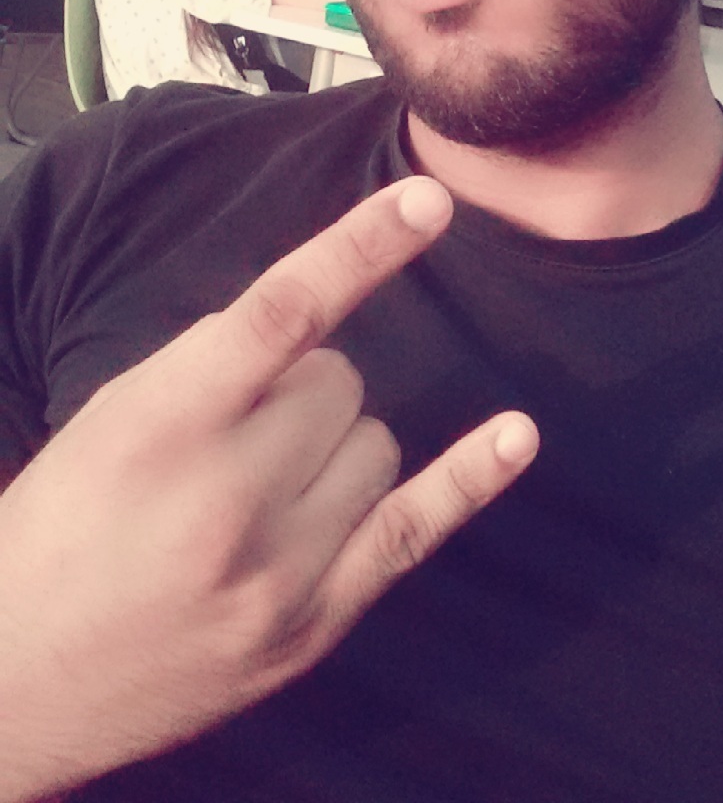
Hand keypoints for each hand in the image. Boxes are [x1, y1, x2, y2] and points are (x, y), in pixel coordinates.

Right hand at [0, 177, 537, 802]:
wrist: (20, 681)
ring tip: (262, 488)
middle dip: (300, 388)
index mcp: (165, 425)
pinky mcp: (312, 628)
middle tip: (239, 433)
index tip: (429, 198)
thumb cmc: (60, 527)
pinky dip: (468, 478)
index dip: (362, 246)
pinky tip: (515, 437)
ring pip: (375, 443)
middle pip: (339, 382)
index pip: (282, 310)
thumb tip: (310, 322)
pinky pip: (413, 532)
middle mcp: (230, 497)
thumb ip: (213, 365)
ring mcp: (280, 571)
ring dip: (333, 445)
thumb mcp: (114, 420)